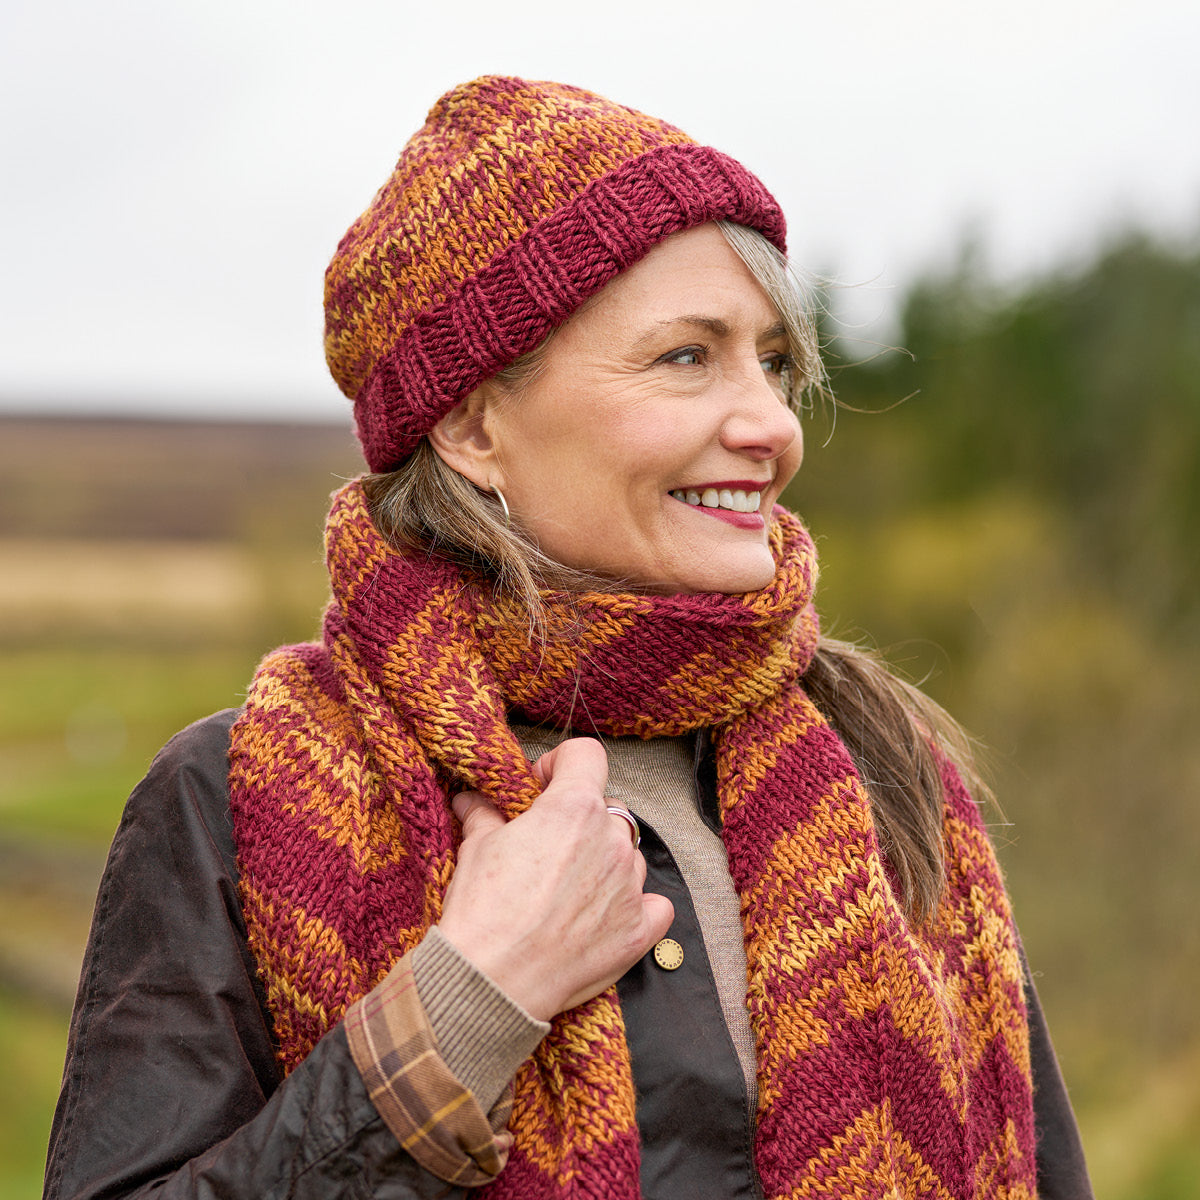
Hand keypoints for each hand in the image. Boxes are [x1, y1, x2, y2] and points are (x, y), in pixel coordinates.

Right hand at [437, 737, 674, 1021]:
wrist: (490, 982)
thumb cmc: (482, 912)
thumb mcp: (476, 848)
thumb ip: (484, 813)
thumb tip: (473, 798)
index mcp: (573, 808)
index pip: (587, 754)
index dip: (561, 764)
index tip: (541, 786)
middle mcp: (611, 840)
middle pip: (609, 808)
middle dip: (581, 819)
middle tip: (548, 844)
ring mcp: (629, 885)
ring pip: (629, 854)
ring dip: (606, 861)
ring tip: (568, 887)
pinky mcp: (638, 929)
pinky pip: (655, 903)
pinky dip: (636, 905)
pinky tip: (605, 914)